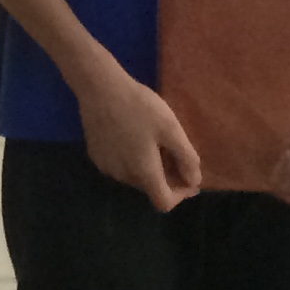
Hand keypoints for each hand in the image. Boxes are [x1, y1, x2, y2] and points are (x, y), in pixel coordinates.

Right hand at [75, 68, 203, 210]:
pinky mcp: (95, 154)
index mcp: (143, 172)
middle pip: (150, 188)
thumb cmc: (139, 106)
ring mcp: (106, 166)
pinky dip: (131, 160)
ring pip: (135, 177)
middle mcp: (123, 176)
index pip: (164, 202)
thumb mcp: (171, 129)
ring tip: (153, 142)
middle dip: (166, 177)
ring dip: (148, 168)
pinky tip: (132, 136)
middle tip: (174, 151)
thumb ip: (187, 158)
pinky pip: (120, 166)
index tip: (188, 176)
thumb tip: (193, 182)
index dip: (180, 195)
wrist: (99, 87)